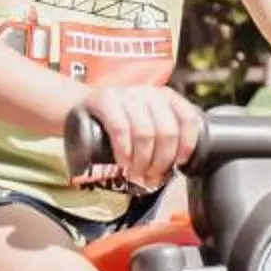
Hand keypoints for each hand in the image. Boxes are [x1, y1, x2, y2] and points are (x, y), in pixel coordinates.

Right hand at [70, 81, 202, 188]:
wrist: (83, 108)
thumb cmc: (121, 122)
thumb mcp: (147, 123)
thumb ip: (163, 138)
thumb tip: (174, 170)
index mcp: (167, 97)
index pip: (187, 118)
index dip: (187, 144)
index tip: (178, 164)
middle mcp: (150, 93)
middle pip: (167, 132)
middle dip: (161, 161)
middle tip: (151, 177)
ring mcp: (127, 95)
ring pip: (145, 133)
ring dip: (142, 161)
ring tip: (136, 174)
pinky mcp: (105, 101)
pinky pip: (120, 129)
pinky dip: (124, 152)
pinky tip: (123, 163)